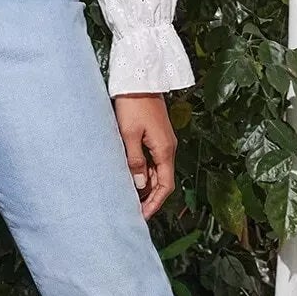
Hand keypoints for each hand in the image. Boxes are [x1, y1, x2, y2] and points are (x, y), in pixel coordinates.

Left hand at [112, 93, 176, 218]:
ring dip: (146, 186)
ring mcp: (162, 141)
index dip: (154, 203)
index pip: (165, 186)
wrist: (139, 79)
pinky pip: (153, 160)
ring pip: (157, 171)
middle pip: (162, 180)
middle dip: (150, 198)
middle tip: (133, 211)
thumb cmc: (132, 105)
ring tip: (130, 198)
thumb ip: (135, 161)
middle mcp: (167, 148)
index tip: (142, 216)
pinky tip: (132, 176)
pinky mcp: (155, 134)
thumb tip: (140, 184)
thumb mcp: (128, 134)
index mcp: (164, 150)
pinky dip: (144, 172)